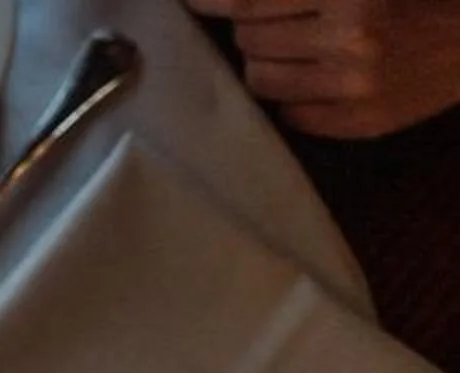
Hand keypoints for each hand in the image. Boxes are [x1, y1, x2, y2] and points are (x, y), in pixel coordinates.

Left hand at [193, 0, 459, 136]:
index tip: (192, 0)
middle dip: (255, 28)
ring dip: (267, 62)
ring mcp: (355, 87)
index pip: (251, 1)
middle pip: (250, 39)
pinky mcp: (362, 123)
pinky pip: (290, 114)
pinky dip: (293, 96)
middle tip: (284, 22)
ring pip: (260, 80)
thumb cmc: (417, 0)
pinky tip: (319, 79)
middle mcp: (350, 39)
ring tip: (301, 49)